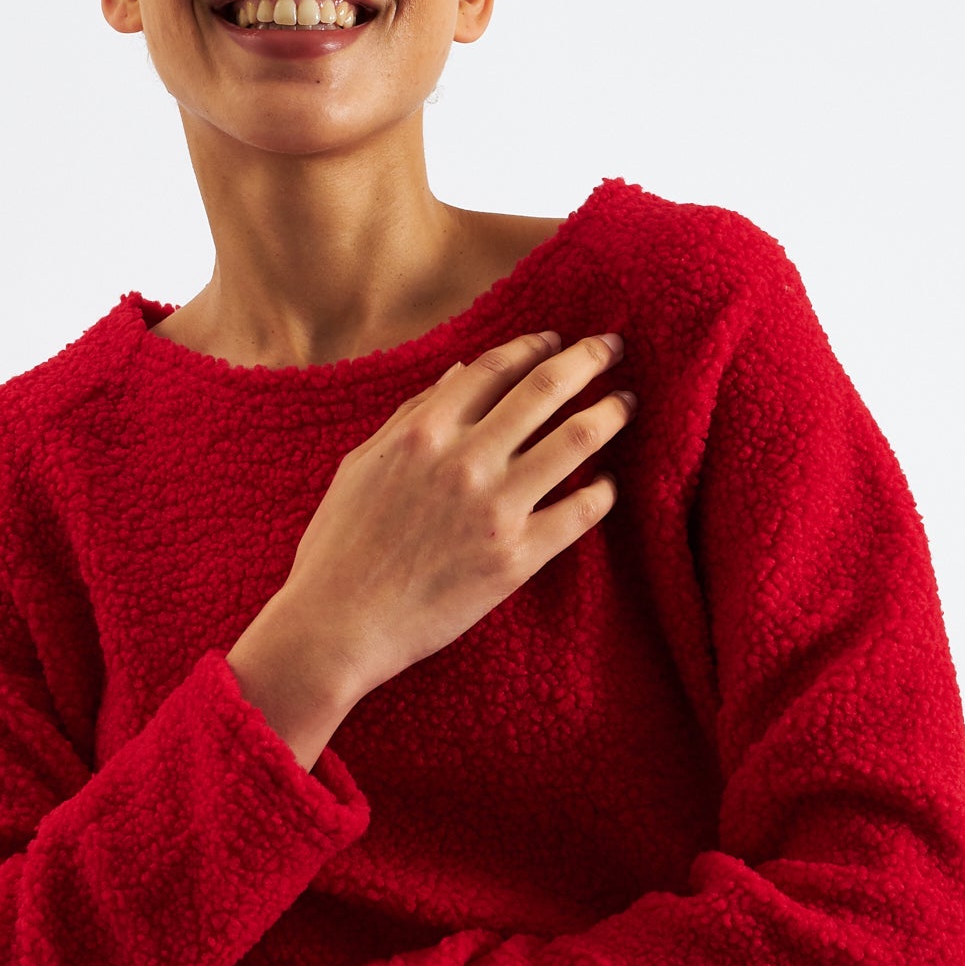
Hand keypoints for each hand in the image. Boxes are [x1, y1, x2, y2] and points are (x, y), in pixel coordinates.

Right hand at [275, 328, 636, 697]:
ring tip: (626, 403)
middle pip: (546, 389)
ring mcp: (495, 508)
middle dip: (588, 359)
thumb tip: (459, 371)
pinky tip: (608, 484)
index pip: (496, 367)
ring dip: (610, 413)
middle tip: (613, 348)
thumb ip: (412, 414)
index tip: (558, 340)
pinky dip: (603, 492)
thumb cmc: (339, 548)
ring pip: (576, 440)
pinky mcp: (516, 559)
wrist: (338, 625)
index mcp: (425, 431)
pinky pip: (579, 512)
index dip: (535, 346)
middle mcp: (466, 460)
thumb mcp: (362, 464)